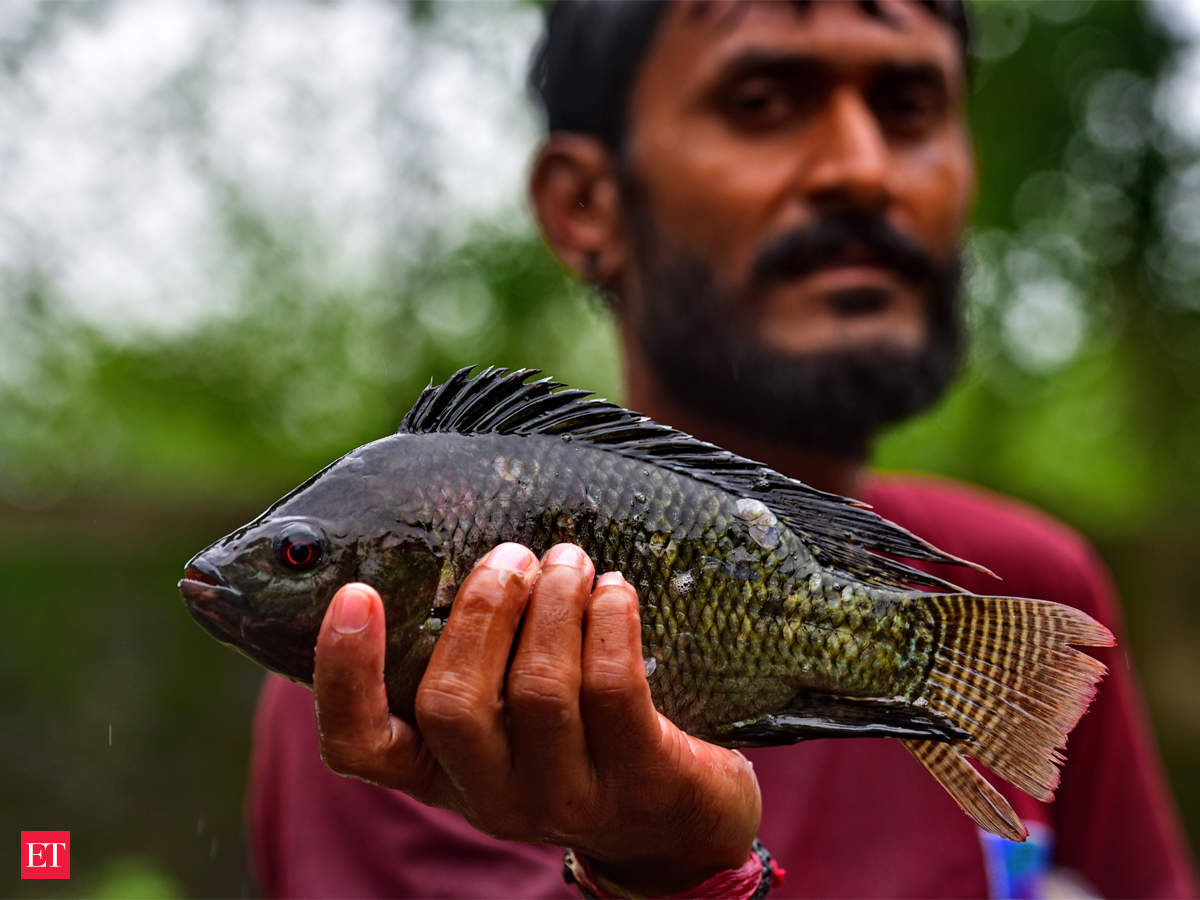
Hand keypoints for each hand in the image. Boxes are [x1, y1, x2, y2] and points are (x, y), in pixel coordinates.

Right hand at [313, 542, 761, 894]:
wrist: (676, 820)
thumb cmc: (576, 736)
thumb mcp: (507, 713)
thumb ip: (476, 655)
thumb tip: (472, 552)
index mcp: (439, 773)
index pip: (360, 746)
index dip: (343, 674)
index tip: (357, 592)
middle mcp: (491, 797)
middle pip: (453, 705)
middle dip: (482, 611)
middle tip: (513, 556)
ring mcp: (565, 799)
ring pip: (540, 689)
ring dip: (554, 603)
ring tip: (569, 560)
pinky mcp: (638, 781)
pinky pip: (613, 688)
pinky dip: (608, 621)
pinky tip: (614, 591)